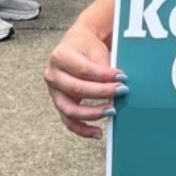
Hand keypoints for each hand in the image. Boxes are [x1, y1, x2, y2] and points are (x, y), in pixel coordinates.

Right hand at [44, 21, 125, 138]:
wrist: (77, 43)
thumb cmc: (87, 46)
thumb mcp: (95, 49)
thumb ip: (103, 67)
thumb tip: (117, 85)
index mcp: (60, 56)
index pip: (84, 70)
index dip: (104, 76)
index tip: (122, 78)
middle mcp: (53, 75)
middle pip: (77, 89)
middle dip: (102, 93)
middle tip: (121, 91)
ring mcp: (54, 92)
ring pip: (70, 109)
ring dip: (93, 113)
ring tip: (112, 111)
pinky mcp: (59, 103)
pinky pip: (68, 121)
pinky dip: (82, 129)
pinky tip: (98, 132)